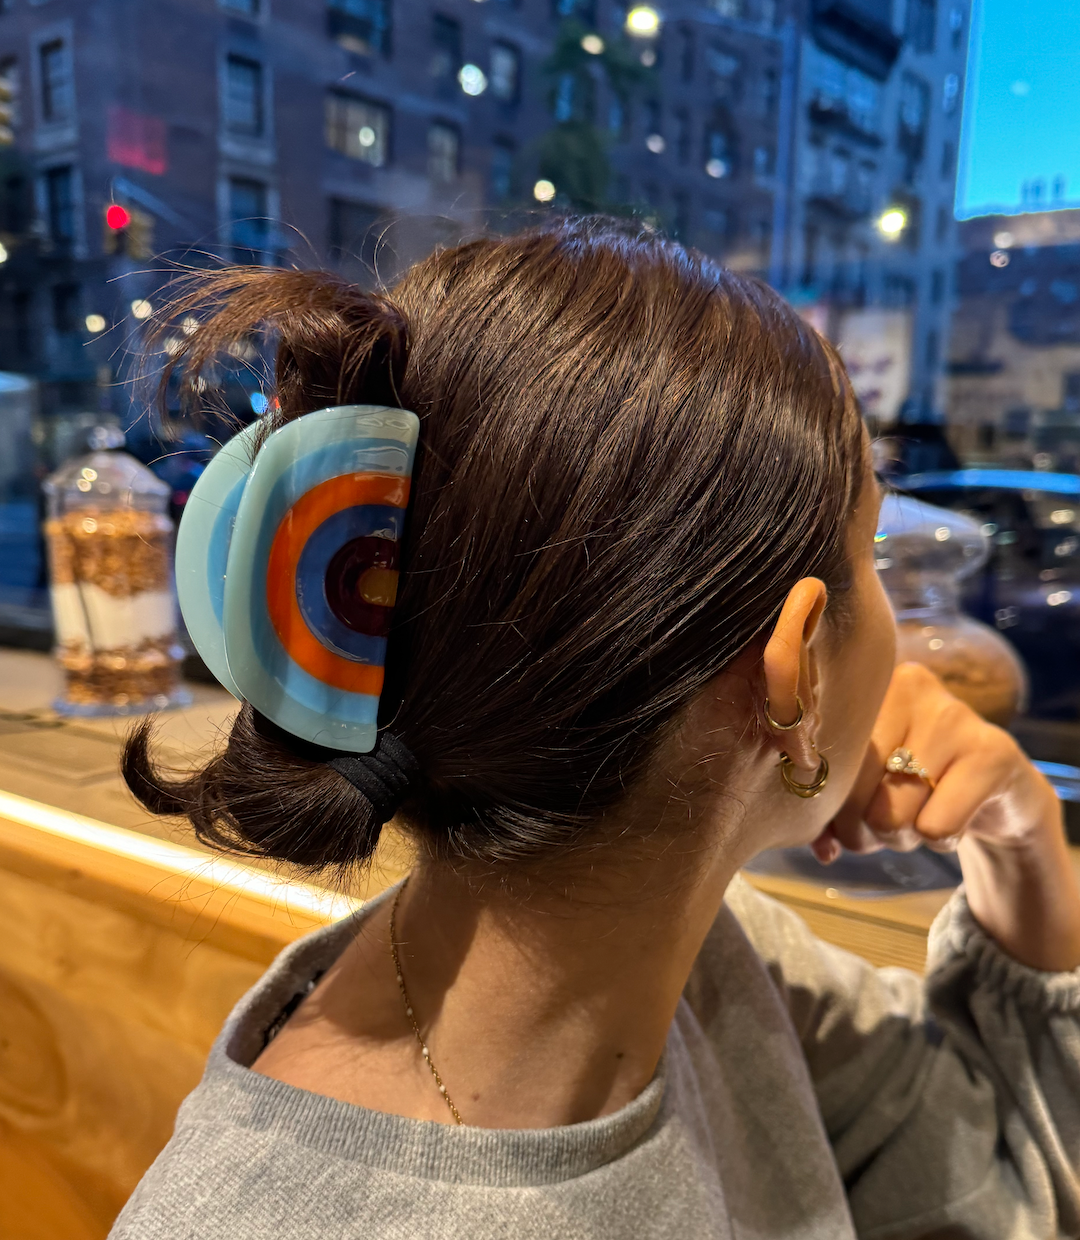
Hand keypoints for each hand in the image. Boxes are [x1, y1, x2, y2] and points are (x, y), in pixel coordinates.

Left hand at [814, 662, 1059, 864]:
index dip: (824, 805)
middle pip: (852, 788)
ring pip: (892, 814)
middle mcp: (909, 686)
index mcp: (865, 686)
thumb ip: (830, 814)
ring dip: (900, 838)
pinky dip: (939, 841)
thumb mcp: (862, 791)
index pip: (823, 760)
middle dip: (859, 829)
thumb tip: (823, 849)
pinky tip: (954, 818)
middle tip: (879, 827)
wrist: (998, 789)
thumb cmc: (912, 785)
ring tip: (918, 818)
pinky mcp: (993, 752)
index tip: (837, 820)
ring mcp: (955, 714)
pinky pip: (936, 827)